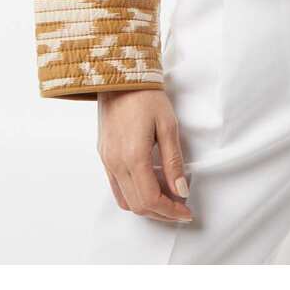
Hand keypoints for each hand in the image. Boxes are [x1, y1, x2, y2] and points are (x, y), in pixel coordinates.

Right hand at [96, 86, 193, 223]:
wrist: (120, 77)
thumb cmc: (146, 96)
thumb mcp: (168, 126)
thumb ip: (173, 162)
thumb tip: (181, 191)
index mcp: (133, 156)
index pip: (151, 199)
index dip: (171, 211)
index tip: (186, 211)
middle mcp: (116, 163)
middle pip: (138, 205)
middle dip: (161, 213)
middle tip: (180, 208)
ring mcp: (107, 160)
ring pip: (125, 200)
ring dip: (146, 206)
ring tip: (166, 199)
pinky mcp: (103, 155)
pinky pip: (116, 187)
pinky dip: (133, 194)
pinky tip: (149, 185)